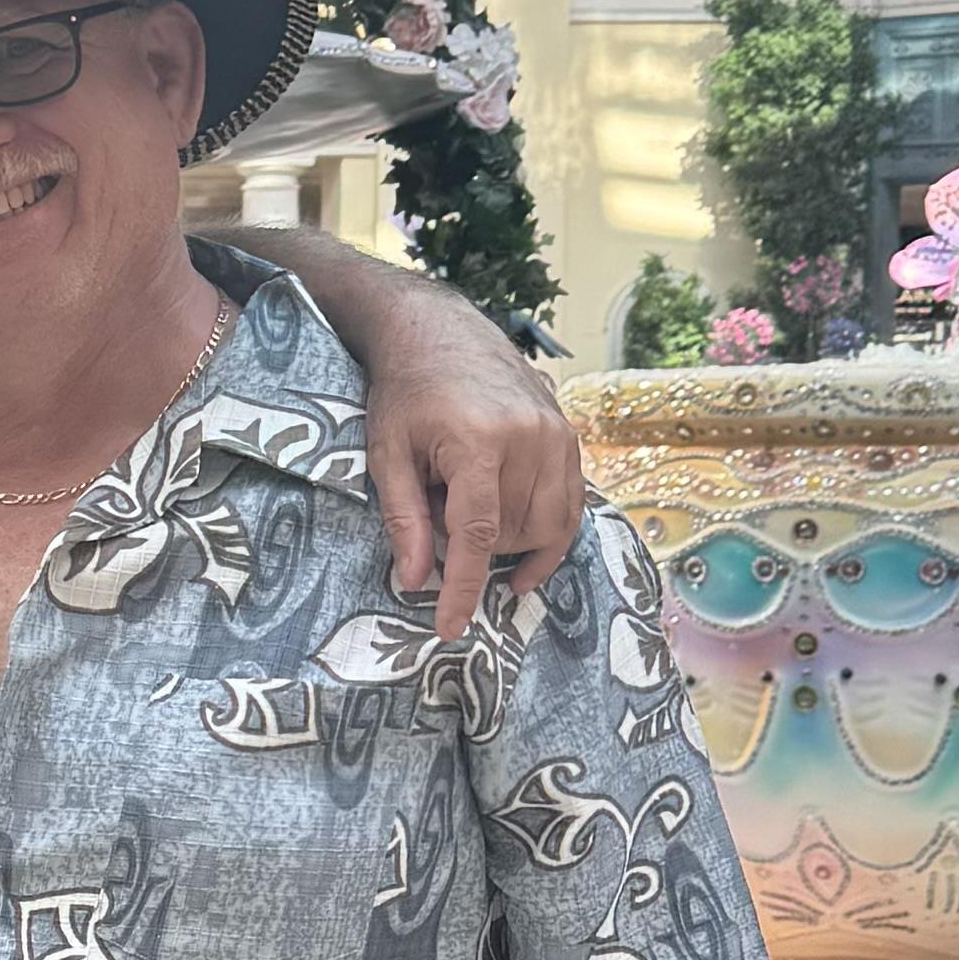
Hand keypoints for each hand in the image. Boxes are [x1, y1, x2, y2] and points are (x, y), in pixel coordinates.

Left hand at [358, 286, 582, 639]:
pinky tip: (523, 551)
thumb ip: (403, 519)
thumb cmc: (405, 394)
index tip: (451, 627)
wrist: (438, 332)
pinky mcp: (569, 434)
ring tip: (473, 520)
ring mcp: (556, 434)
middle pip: (513, 533)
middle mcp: (528, 437)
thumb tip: (415, 581)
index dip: (464, 588)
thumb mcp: (386, 455)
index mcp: (477, 440)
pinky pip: (572, 504)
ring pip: (550, 526)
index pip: (476, 535)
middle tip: (440, 515)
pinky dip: (550, 534)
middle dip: (477, 548)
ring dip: (513, 544)